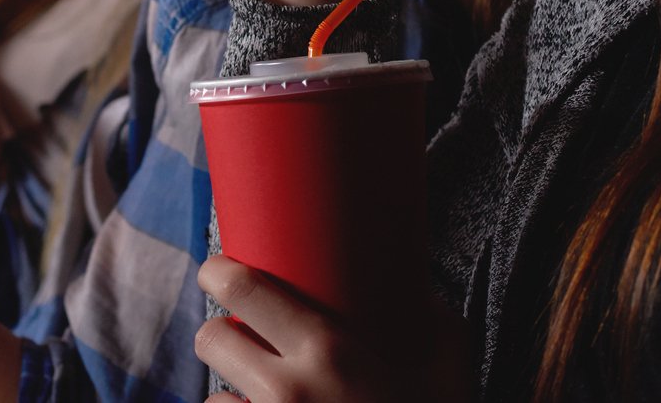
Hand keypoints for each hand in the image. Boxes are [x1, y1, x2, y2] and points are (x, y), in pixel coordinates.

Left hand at [193, 256, 472, 402]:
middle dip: (220, 334)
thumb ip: (435, 323)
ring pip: (213, 397)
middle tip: (239, 335)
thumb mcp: (449, 367)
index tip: (218, 271)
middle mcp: (289, 390)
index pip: (243, 290)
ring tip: (253, 392)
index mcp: (329, 352)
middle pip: (211, 339)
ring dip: (229, 392)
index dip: (218, 273)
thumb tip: (421, 293)